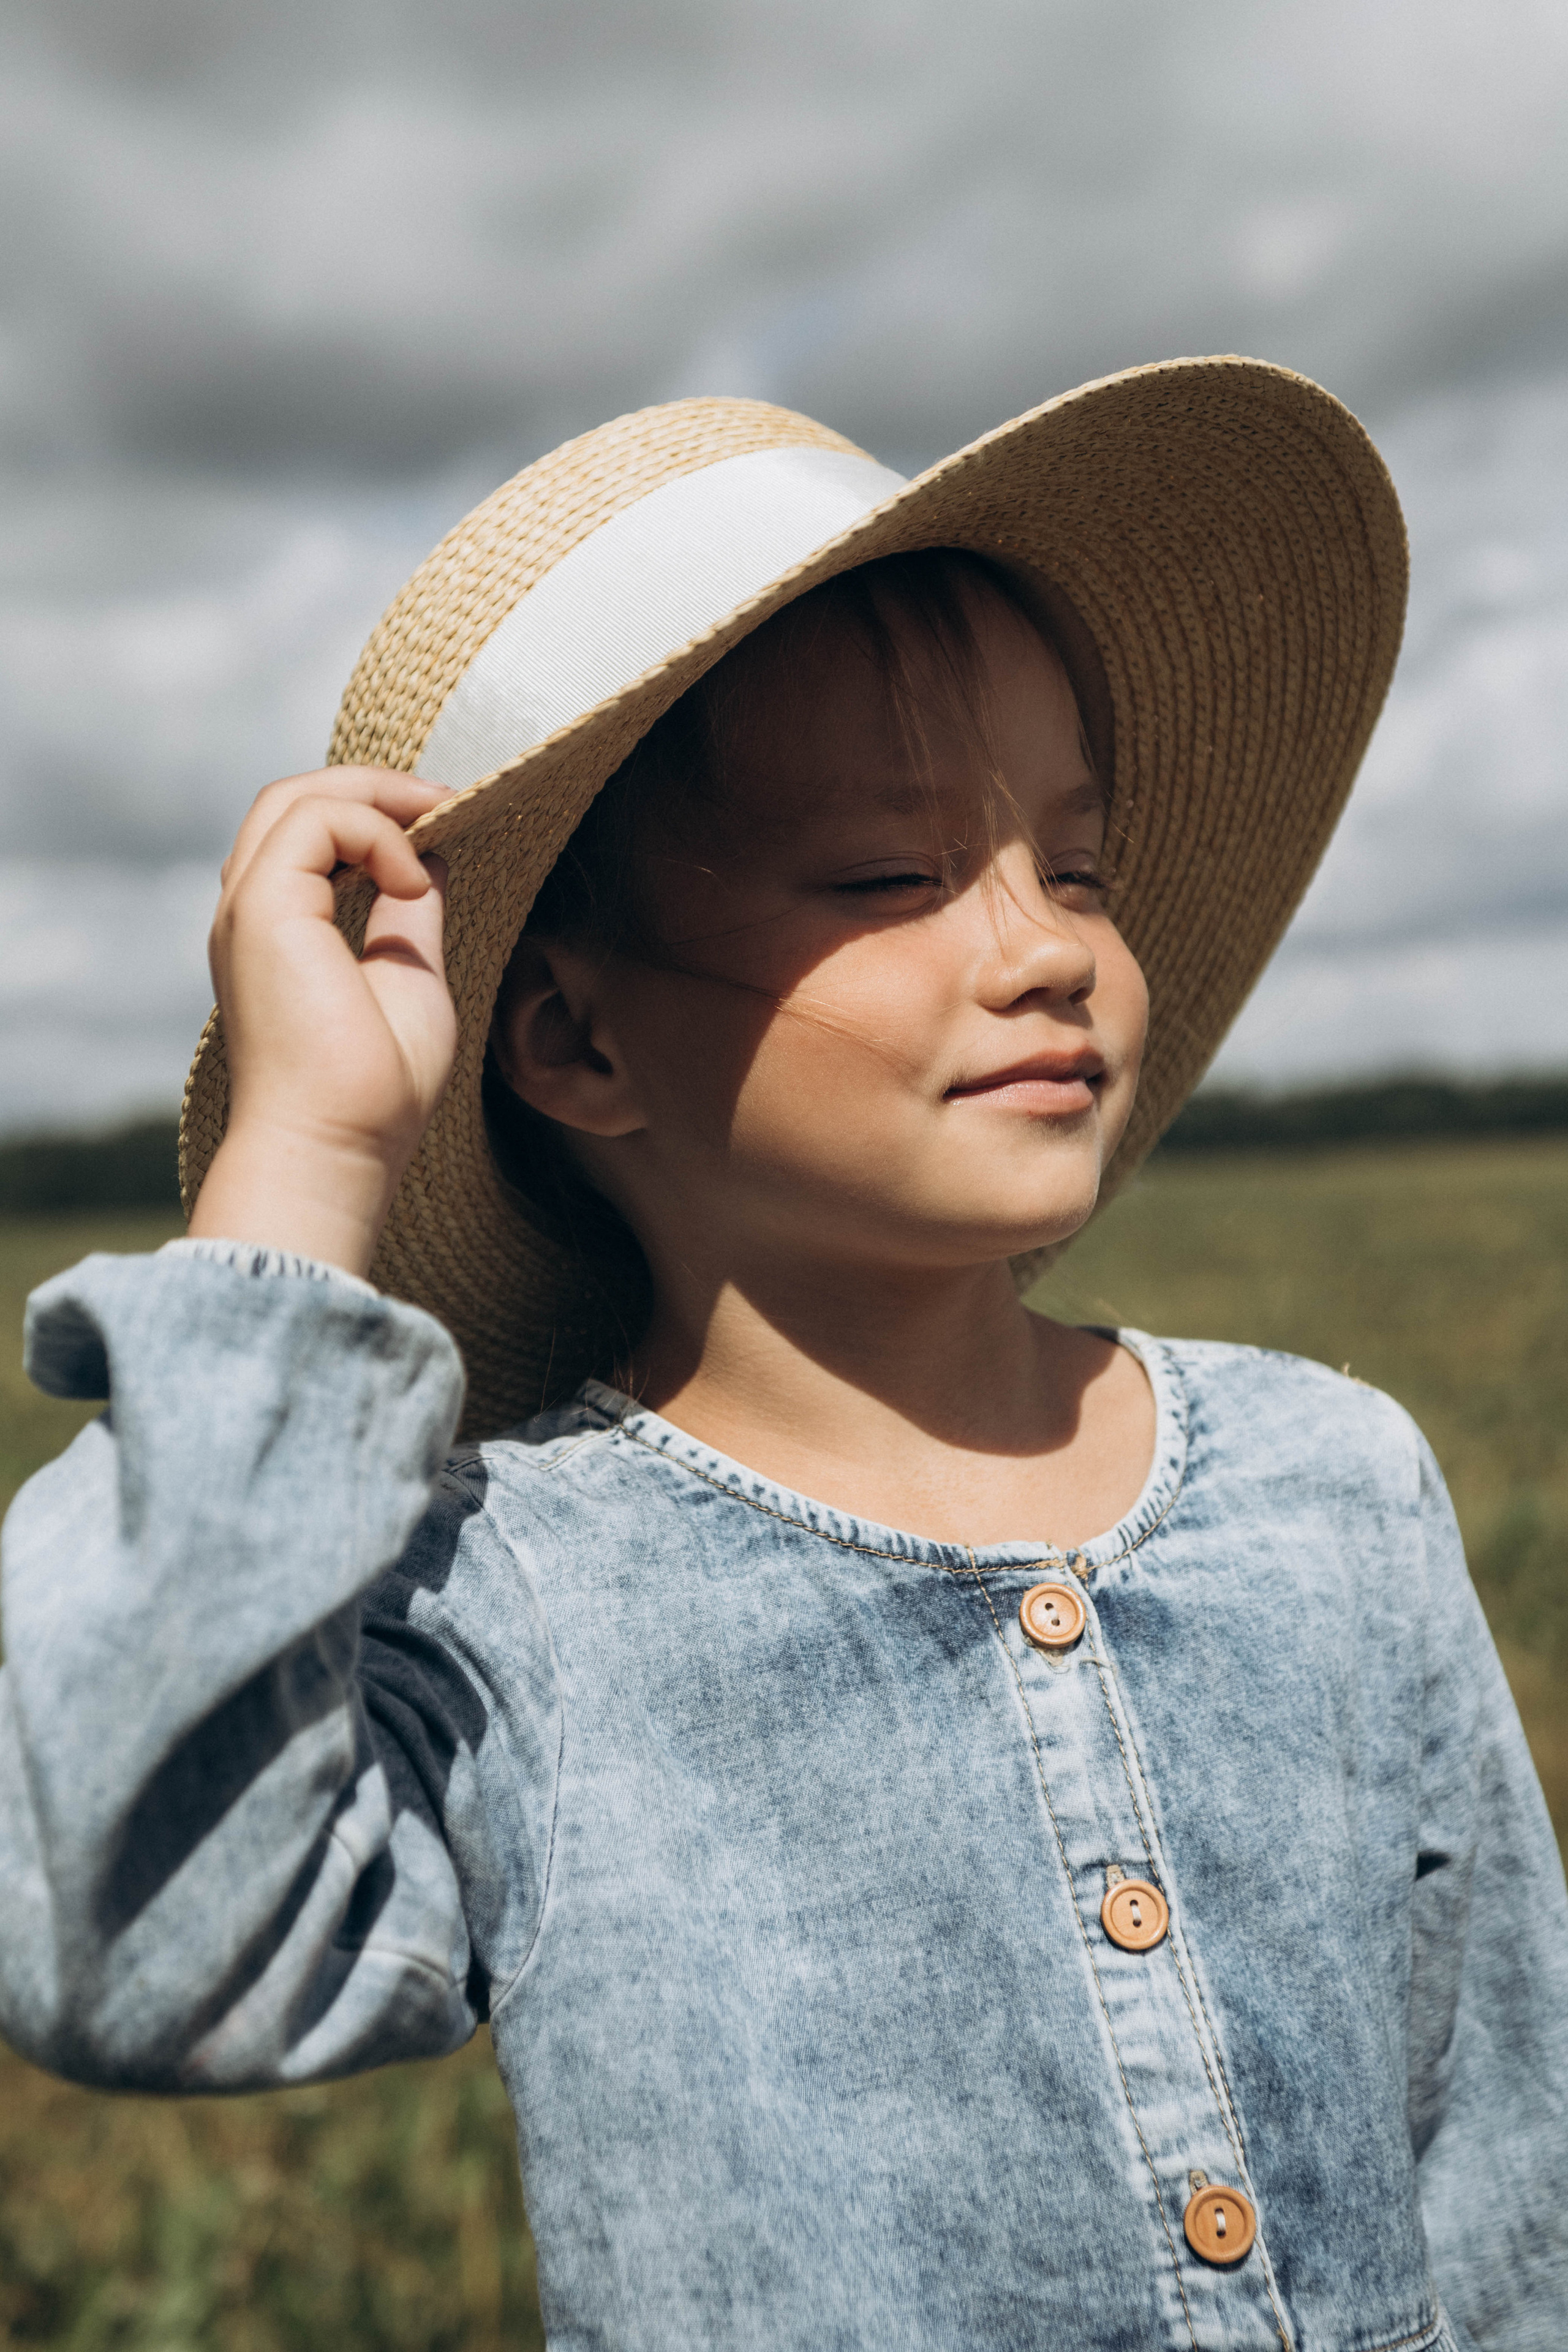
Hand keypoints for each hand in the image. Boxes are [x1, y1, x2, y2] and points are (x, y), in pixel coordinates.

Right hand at [188, 767, 457, 1276]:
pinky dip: (372, 831)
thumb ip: (409, 912)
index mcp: (281, 931)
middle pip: (292, 801)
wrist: (338, 1143)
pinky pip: (312, 821)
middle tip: (443, 801)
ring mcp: (249, 908)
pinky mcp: (261, 908)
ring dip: (373, 796)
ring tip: (434, 823)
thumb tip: (428, 857)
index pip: (308, 837)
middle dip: (372, 787)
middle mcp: (254, 914)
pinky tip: (412, 878)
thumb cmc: (374, 1088)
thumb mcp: (409, 974)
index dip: (374, 814)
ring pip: (293, 798)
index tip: (441, 822)